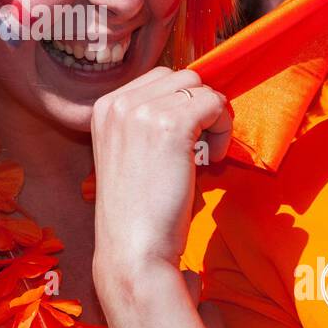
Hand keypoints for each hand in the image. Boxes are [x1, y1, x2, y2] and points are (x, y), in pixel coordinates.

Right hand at [92, 68, 231, 274]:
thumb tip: (194, 97)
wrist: (133, 251)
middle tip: (200, 146)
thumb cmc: (138, 212)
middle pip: (180, 76)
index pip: (158, 78)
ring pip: (200, 87)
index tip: (185, 139)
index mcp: (103, 108)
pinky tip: (213, 159)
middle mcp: (118, 103)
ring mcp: (142, 112)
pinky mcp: (171, 126)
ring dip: (213, 117)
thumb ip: (147, 122)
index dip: (181, 104)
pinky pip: (215, 104)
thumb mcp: (130, 154)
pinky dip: (223, 128)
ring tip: (207, 154)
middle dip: (198, 105)